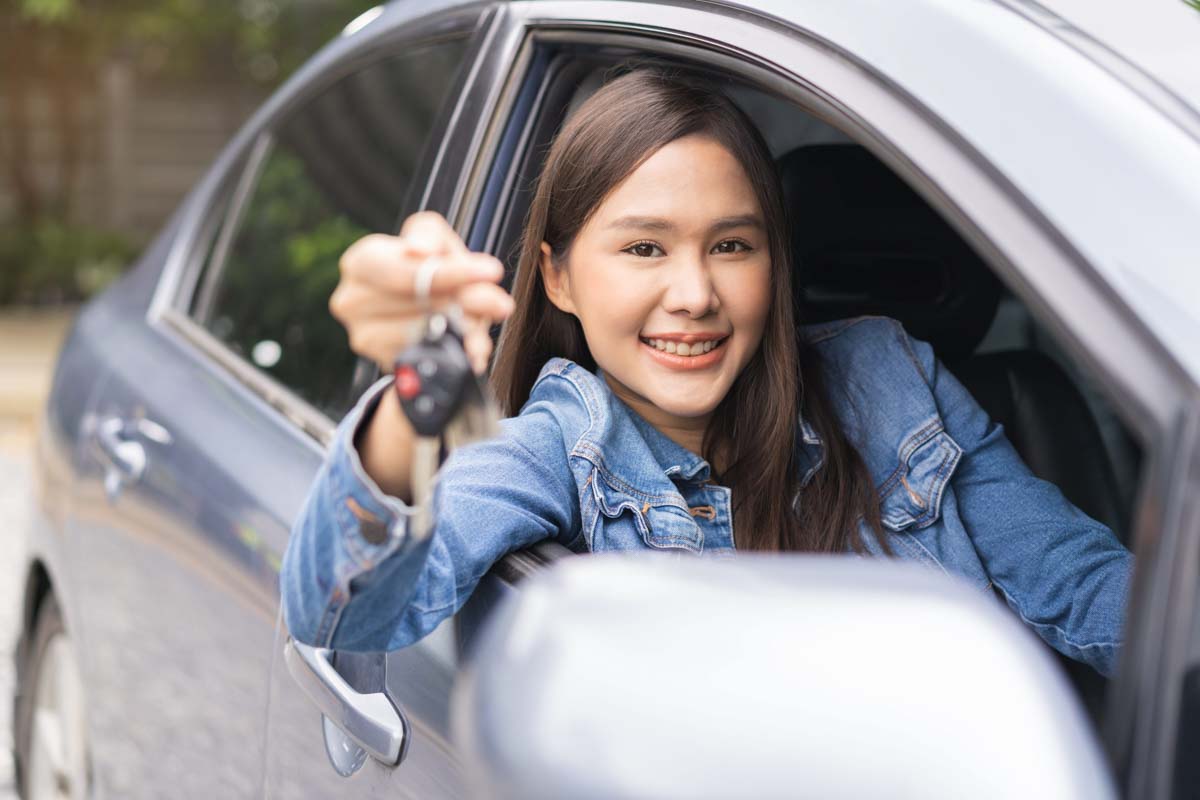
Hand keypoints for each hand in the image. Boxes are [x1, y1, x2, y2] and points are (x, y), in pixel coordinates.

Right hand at [329, 211, 514, 375]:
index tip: (491, 271)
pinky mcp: (384, 363)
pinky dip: (458, 353)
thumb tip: (420, 252)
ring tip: (484, 322)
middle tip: (500, 303)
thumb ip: (429, 236)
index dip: (450, 274)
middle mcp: (353, 301)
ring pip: (425, 336)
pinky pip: (428, 359)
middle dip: (466, 303)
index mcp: (360, 262)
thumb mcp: (431, 238)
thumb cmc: (426, 266)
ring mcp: (364, 336)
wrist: (417, 305)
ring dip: (465, 330)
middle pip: (418, 305)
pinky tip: (473, 344)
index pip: (404, 271)